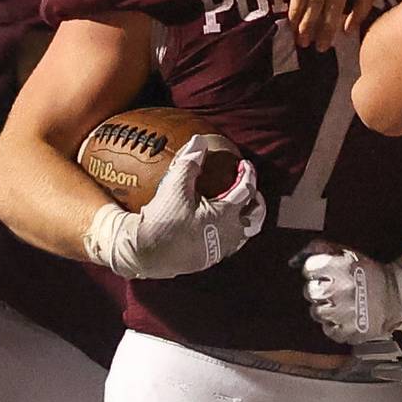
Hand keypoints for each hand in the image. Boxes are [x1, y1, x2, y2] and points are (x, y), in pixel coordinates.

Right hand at [86, 135, 265, 278]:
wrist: (144, 254)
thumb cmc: (163, 221)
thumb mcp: (175, 187)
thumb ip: (189, 163)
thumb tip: (199, 141)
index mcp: (226, 216)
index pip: (246, 190)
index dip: (248, 174)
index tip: (244, 164)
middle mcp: (229, 235)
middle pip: (255, 218)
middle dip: (256, 201)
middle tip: (249, 188)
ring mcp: (219, 250)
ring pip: (244, 234)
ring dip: (244, 218)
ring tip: (236, 206)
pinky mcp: (208, 259)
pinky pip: (228, 244)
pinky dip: (230, 230)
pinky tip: (217, 223)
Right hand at [274, 0, 373, 50]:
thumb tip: (342, 11)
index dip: (359, 15)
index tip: (347, 31)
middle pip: (338, 3)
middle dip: (328, 29)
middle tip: (321, 47)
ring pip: (317, 2)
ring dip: (309, 25)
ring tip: (303, 42)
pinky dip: (296, 12)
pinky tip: (292, 24)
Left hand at [295, 240, 401, 343]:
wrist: (397, 295)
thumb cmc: (370, 273)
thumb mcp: (348, 253)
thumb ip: (321, 250)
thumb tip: (293, 260)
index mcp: (340, 267)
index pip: (309, 269)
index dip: (316, 270)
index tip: (325, 273)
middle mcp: (339, 290)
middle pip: (310, 291)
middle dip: (320, 289)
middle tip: (336, 289)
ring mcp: (343, 313)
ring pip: (316, 312)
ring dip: (326, 307)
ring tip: (342, 303)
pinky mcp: (348, 331)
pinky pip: (327, 330)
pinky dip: (334, 324)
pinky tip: (346, 316)